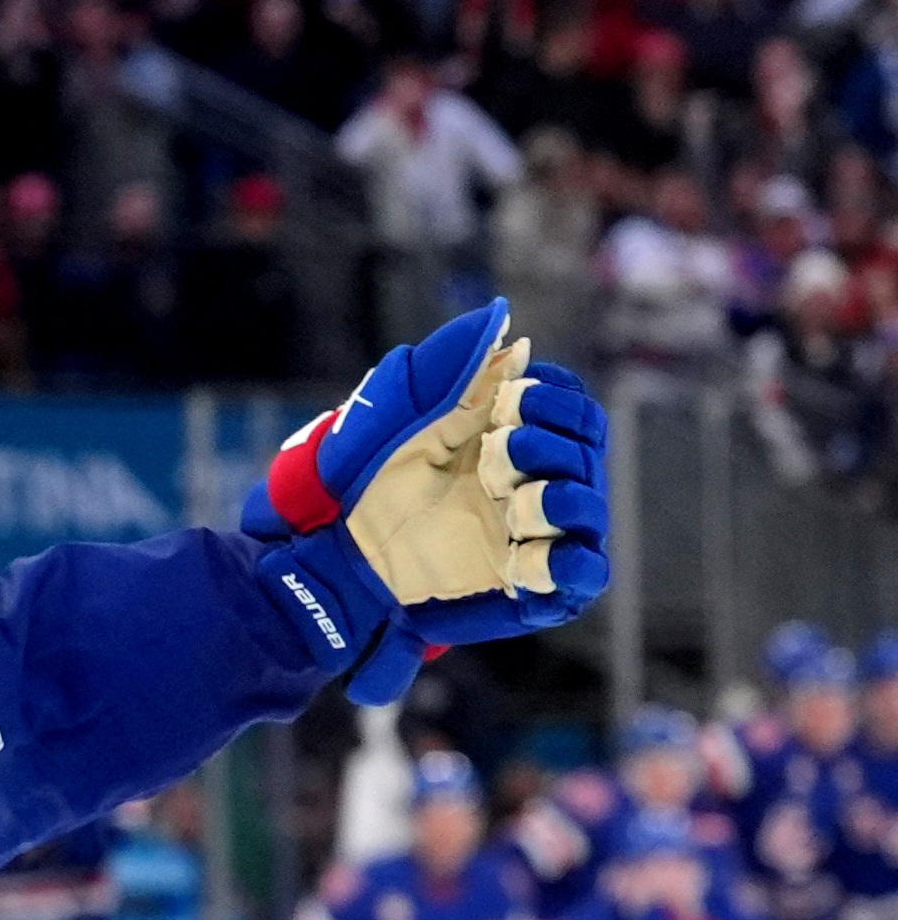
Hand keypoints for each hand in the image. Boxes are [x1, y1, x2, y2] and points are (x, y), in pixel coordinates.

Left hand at [245, 299, 608, 703]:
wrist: (332, 547)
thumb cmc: (361, 479)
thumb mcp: (397, 411)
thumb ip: (451, 366)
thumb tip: (509, 331)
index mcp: (506, 433)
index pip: (571, 404)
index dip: (551, 397)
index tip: (507, 401)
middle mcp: (529, 480)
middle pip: (588, 446)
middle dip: (548, 439)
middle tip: (493, 448)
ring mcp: (530, 534)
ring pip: (588, 506)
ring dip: (553, 494)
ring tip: (502, 497)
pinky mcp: (527, 587)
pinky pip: (584, 572)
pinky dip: (565, 558)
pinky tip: (520, 548)